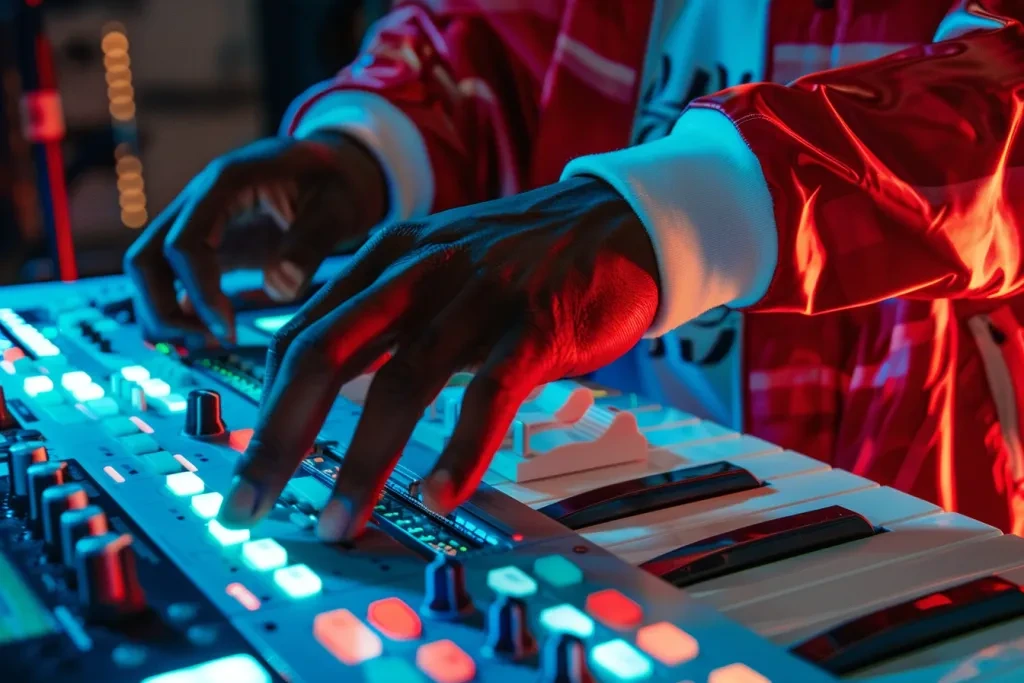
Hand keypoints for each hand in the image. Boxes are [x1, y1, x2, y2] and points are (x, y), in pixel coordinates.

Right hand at [123, 131, 387, 343]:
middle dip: (163, 308)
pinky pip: (175, 280)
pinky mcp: (208, 246)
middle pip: (146, 258)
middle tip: (206, 343)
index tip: (226, 329)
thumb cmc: (337, 181)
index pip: (183, 242)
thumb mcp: (337, 206)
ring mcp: (198, 224)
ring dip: (167, 313)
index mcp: (226, 183)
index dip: (198, 291)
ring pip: (151, 272)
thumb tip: (283, 287)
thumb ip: (312, 243)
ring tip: (210, 343)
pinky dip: (182, 310)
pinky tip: (210, 335)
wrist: (337, 168)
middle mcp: (199, 201)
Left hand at [219, 177, 660, 540]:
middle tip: (247, 504)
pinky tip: (439, 495)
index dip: (263, 406)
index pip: (299, 334)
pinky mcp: (537, 324)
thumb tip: (322, 382)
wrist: (617, 218)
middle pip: (323, 353)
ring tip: (338, 522)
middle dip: (277, 437)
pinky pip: (490, 395)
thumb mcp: (436, 269)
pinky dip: (461, 451)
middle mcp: (420, 269)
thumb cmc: (520, 259)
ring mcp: (479, 295)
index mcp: (386, 258)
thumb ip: (383, 317)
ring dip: (362, 463)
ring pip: (401, 382)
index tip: (245, 466)